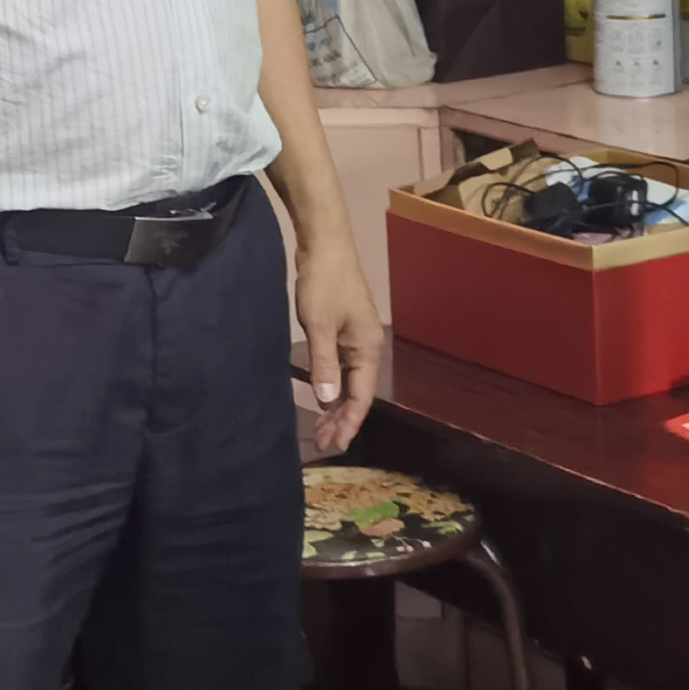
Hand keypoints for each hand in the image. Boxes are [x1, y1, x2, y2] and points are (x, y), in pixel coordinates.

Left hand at [291, 240, 382, 459]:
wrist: (324, 244)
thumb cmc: (324, 284)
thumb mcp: (320, 326)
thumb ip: (324, 364)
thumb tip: (328, 400)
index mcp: (368, 348)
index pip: (362, 396)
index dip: (349, 422)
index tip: (335, 445)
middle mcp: (366, 347)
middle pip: (357, 392)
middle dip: (342, 419)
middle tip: (323, 443)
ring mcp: (355, 338)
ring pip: (348, 381)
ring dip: (335, 404)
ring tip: (321, 428)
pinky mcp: (342, 330)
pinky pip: (340, 367)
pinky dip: (331, 384)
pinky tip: (321, 397)